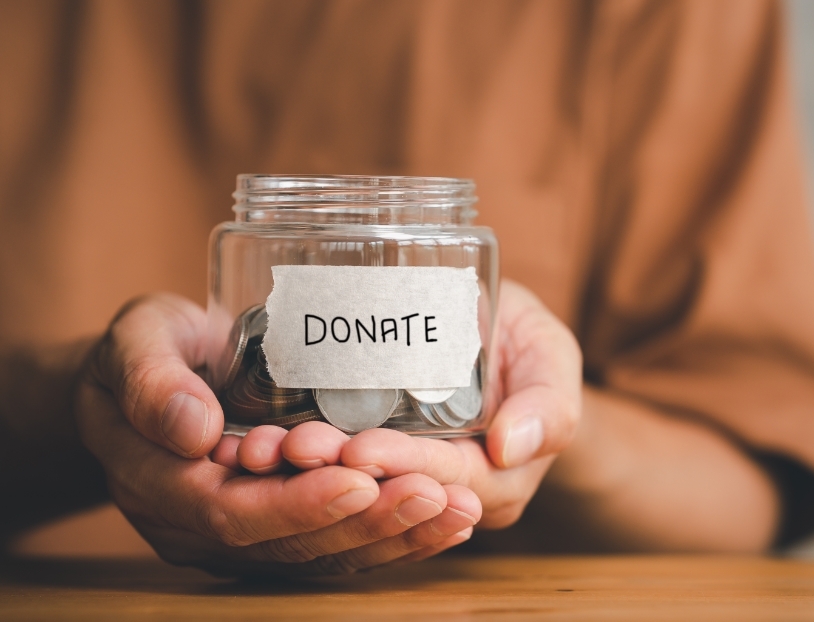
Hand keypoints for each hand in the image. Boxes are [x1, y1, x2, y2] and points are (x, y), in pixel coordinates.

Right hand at [76, 294, 480, 575]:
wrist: (145, 377)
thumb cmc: (144, 350)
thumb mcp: (135, 341)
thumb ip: (153, 380)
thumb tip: (194, 428)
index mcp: (159, 486)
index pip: (233, 514)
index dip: (298, 504)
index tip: (358, 480)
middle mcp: (201, 528)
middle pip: (291, 545)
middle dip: (369, 523)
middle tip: (437, 495)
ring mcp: (244, 535)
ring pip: (324, 554)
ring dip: (396, 537)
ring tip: (459, 509)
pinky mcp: (281, 528)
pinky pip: (338, 545)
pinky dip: (395, 538)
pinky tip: (447, 521)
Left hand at [230, 280, 583, 531]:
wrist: (485, 326)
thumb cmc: (523, 342)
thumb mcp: (551, 356)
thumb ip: (548, 401)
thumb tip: (512, 446)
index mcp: (496, 483)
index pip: (445, 483)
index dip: (403, 468)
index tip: (360, 448)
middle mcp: (444, 497)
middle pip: (388, 494)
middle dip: (339, 474)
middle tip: (295, 445)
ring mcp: (399, 485)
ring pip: (349, 493)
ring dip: (303, 474)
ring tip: (265, 445)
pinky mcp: (361, 466)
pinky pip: (325, 478)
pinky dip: (288, 464)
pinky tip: (252, 444)